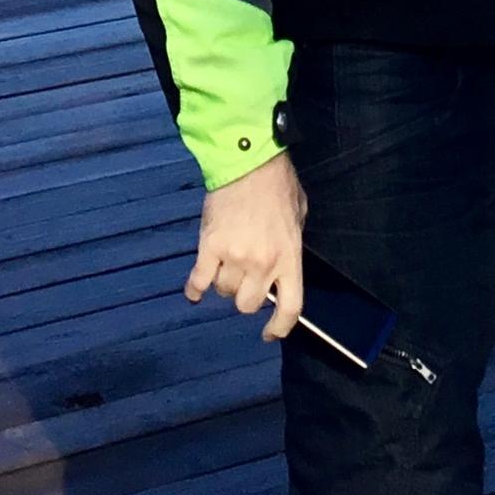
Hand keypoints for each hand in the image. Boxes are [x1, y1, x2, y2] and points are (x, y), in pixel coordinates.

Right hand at [186, 153, 305, 341]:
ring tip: (225, 266)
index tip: (269, 334)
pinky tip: (195, 292)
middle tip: (245, 280)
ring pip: (223, 291)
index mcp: (290, 258)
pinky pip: (199, 281)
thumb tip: (281, 263)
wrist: (248, 161)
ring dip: (224, 284)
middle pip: (248, 305)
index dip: (279, 328)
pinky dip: (195, 289)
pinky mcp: (209, 247)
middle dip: (246, 297)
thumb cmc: (279, 185)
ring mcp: (234, 257)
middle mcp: (262, 265)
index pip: (289, 308)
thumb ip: (291, 245)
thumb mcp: (299, 216)